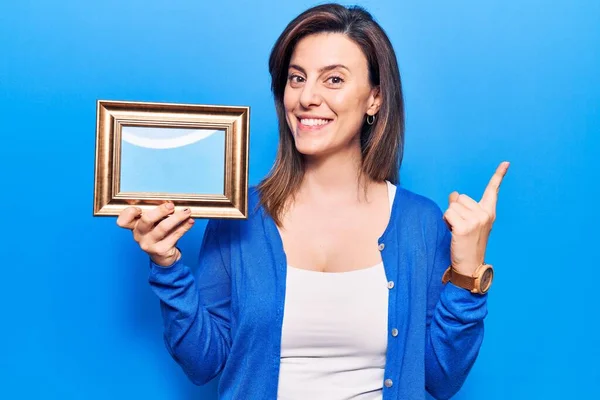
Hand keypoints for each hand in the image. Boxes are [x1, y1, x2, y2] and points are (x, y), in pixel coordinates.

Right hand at [116, 201, 194, 266]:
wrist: (162, 256)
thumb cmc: (157, 235)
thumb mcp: (151, 225)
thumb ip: (155, 215)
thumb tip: (170, 202)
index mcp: (134, 227)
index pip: (124, 220)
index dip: (129, 213)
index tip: (139, 208)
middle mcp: (139, 235)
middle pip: (146, 220)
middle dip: (160, 211)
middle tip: (171, 205)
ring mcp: (149, 244)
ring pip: (163, 228)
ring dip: (177, 218)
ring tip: (187, 212)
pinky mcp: (161, 250)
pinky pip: (175, 235)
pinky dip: (184, 227)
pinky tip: (190, 221)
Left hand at [443, 161, 509, 275]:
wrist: (470, 266)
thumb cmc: (467, 244)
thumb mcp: (469, 223)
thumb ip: (463, 208)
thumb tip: (453, 194)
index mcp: (489, 213)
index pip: (493, 190)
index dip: (499, 175)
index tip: (506, 163)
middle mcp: (485, 214)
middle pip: (460, 198)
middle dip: (455, 210)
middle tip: (461, 227)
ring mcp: (476, 221)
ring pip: (451, 206)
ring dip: (449, 217)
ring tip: (457, 231)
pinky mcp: (464, 227)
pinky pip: (447, 214)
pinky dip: (446, 222)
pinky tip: (453, 233)